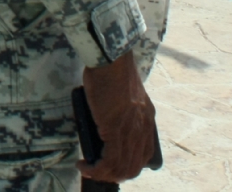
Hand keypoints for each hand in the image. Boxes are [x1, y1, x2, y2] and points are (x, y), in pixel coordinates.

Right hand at [78, 52, 156, 184]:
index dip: (128, 165)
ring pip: (122, 167)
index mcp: (147, 118)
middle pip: (134, 166)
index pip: (144, 154)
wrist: (110, 58)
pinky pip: (109, 161)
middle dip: (114, 174)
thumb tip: (109, 124)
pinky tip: (83, 165)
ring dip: (103, 174)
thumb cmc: (111, 69)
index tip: (110, 164)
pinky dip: (95, 169)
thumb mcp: (126, 93)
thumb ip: (124, 110)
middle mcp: (143, 128)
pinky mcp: (115, 128)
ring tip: (87, 169)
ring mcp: (130, 130)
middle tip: (97, 171)